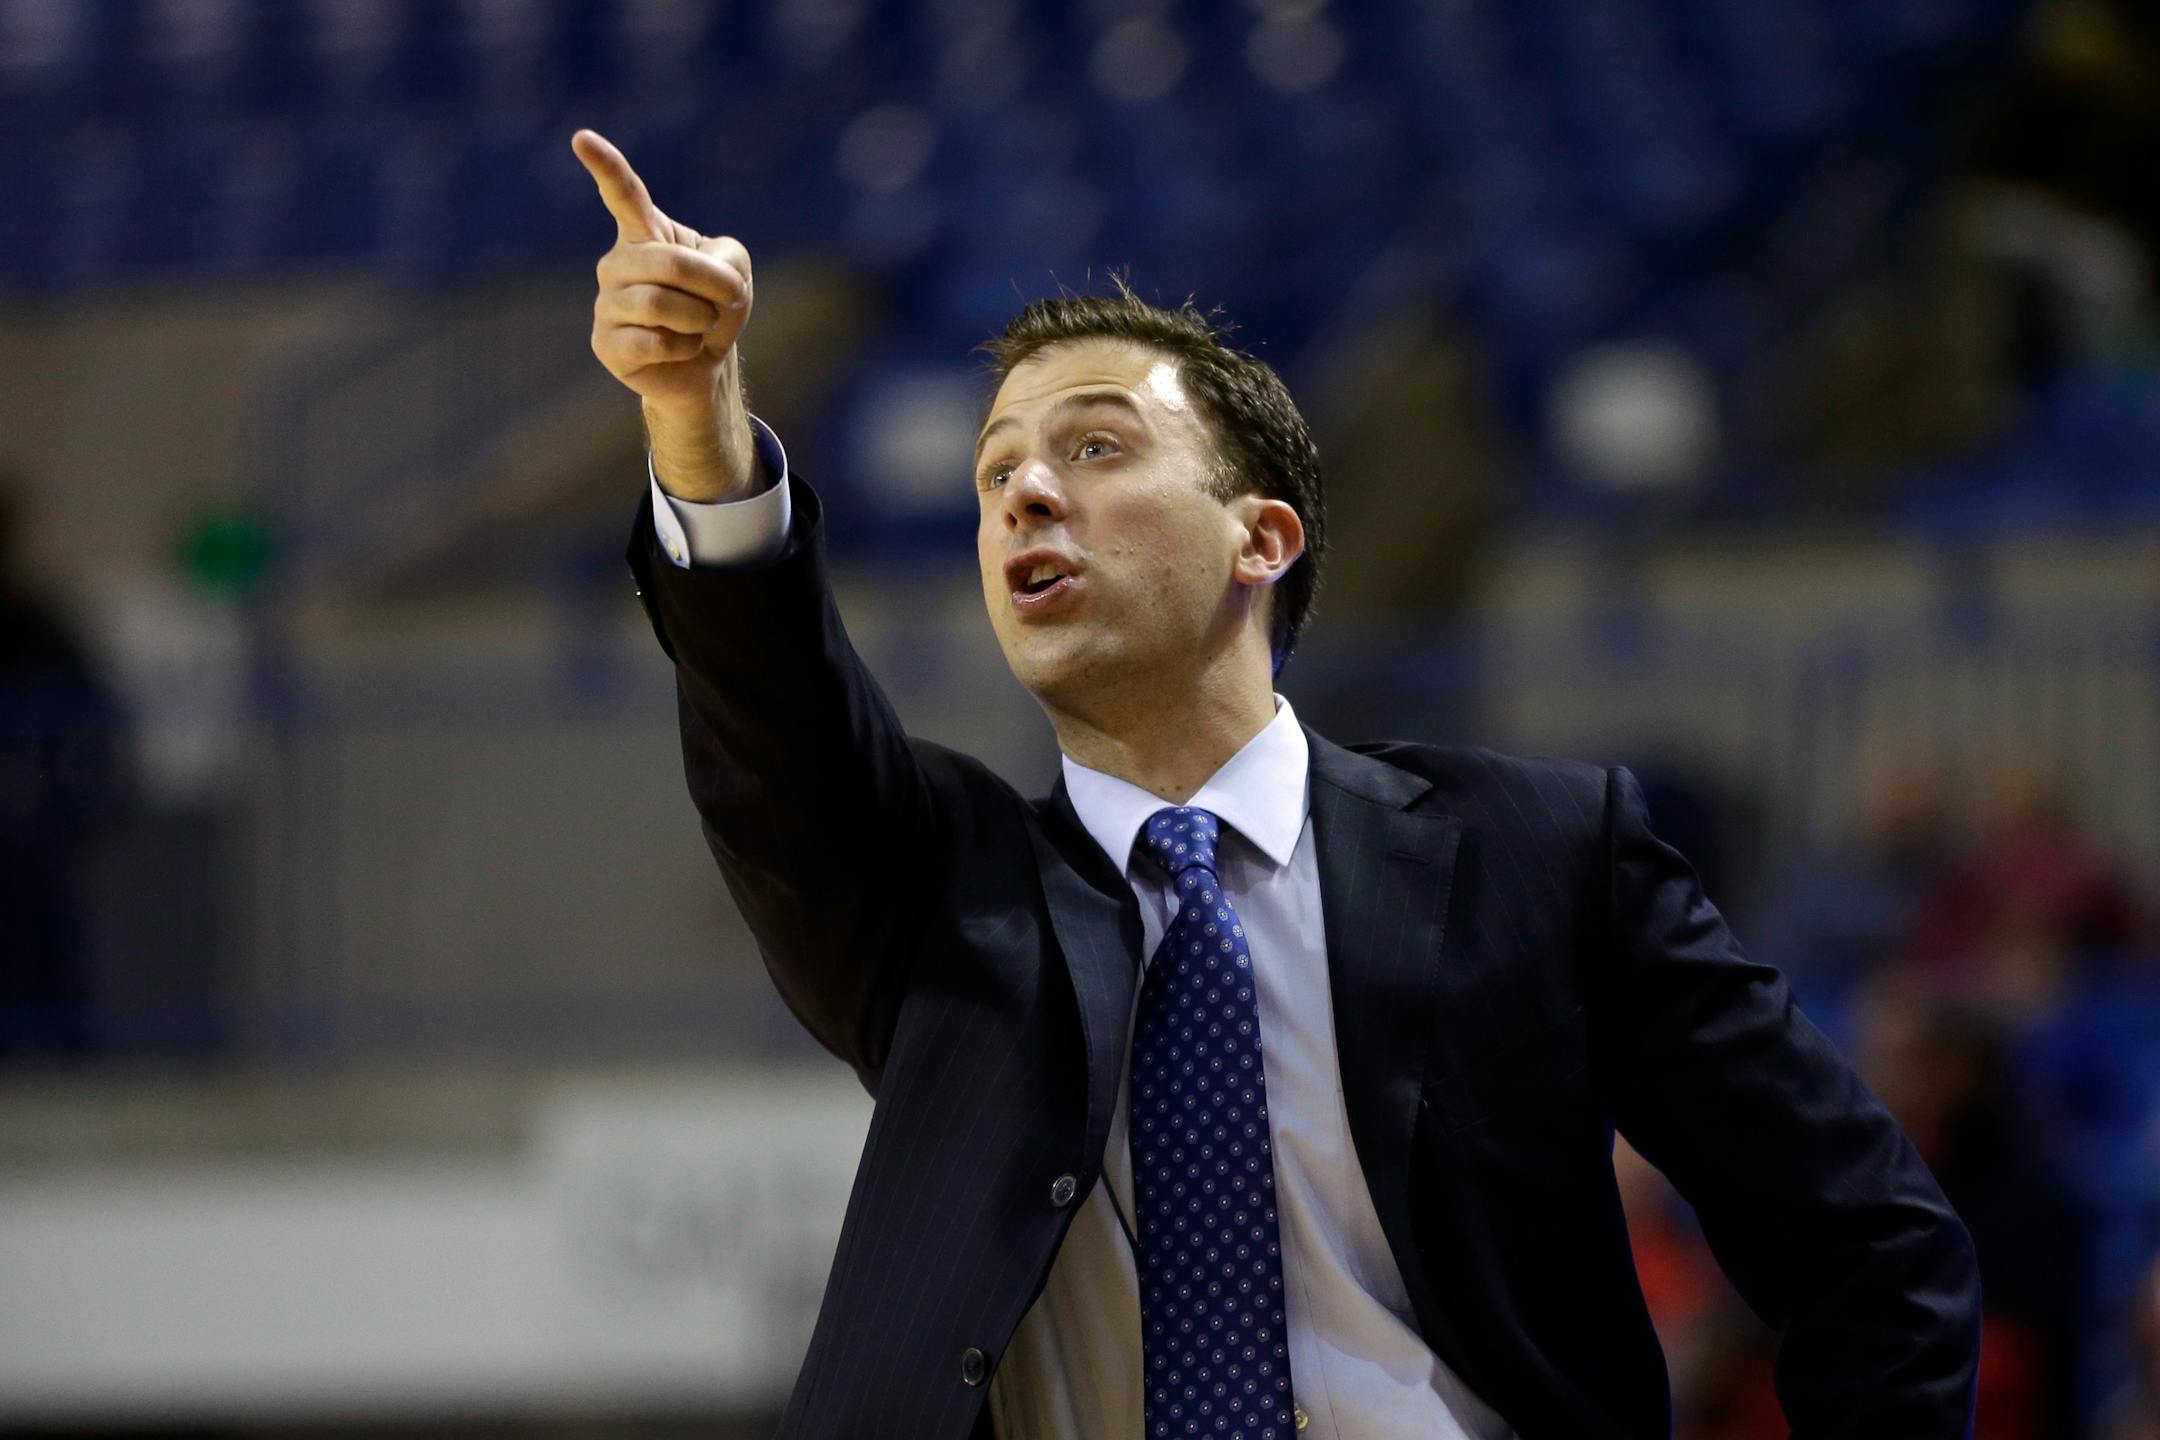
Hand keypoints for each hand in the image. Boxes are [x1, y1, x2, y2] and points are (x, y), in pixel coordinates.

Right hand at [574, 129, 757, 499]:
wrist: (703, 365)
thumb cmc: (714, 308)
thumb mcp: (735, 271)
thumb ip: (725, 259)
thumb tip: (691, 283)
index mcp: (644, 233)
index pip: (624, 193)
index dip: (605, 165)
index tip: (581, 137)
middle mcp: (617, 262)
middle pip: (667, 263)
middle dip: (711, 286)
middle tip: (723, 303)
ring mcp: (606, 303)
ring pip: (658, 303)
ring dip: (699, 319)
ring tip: (698, 326)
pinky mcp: (605, 344)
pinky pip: (653, 342)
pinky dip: (685, 347)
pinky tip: (681, 349)